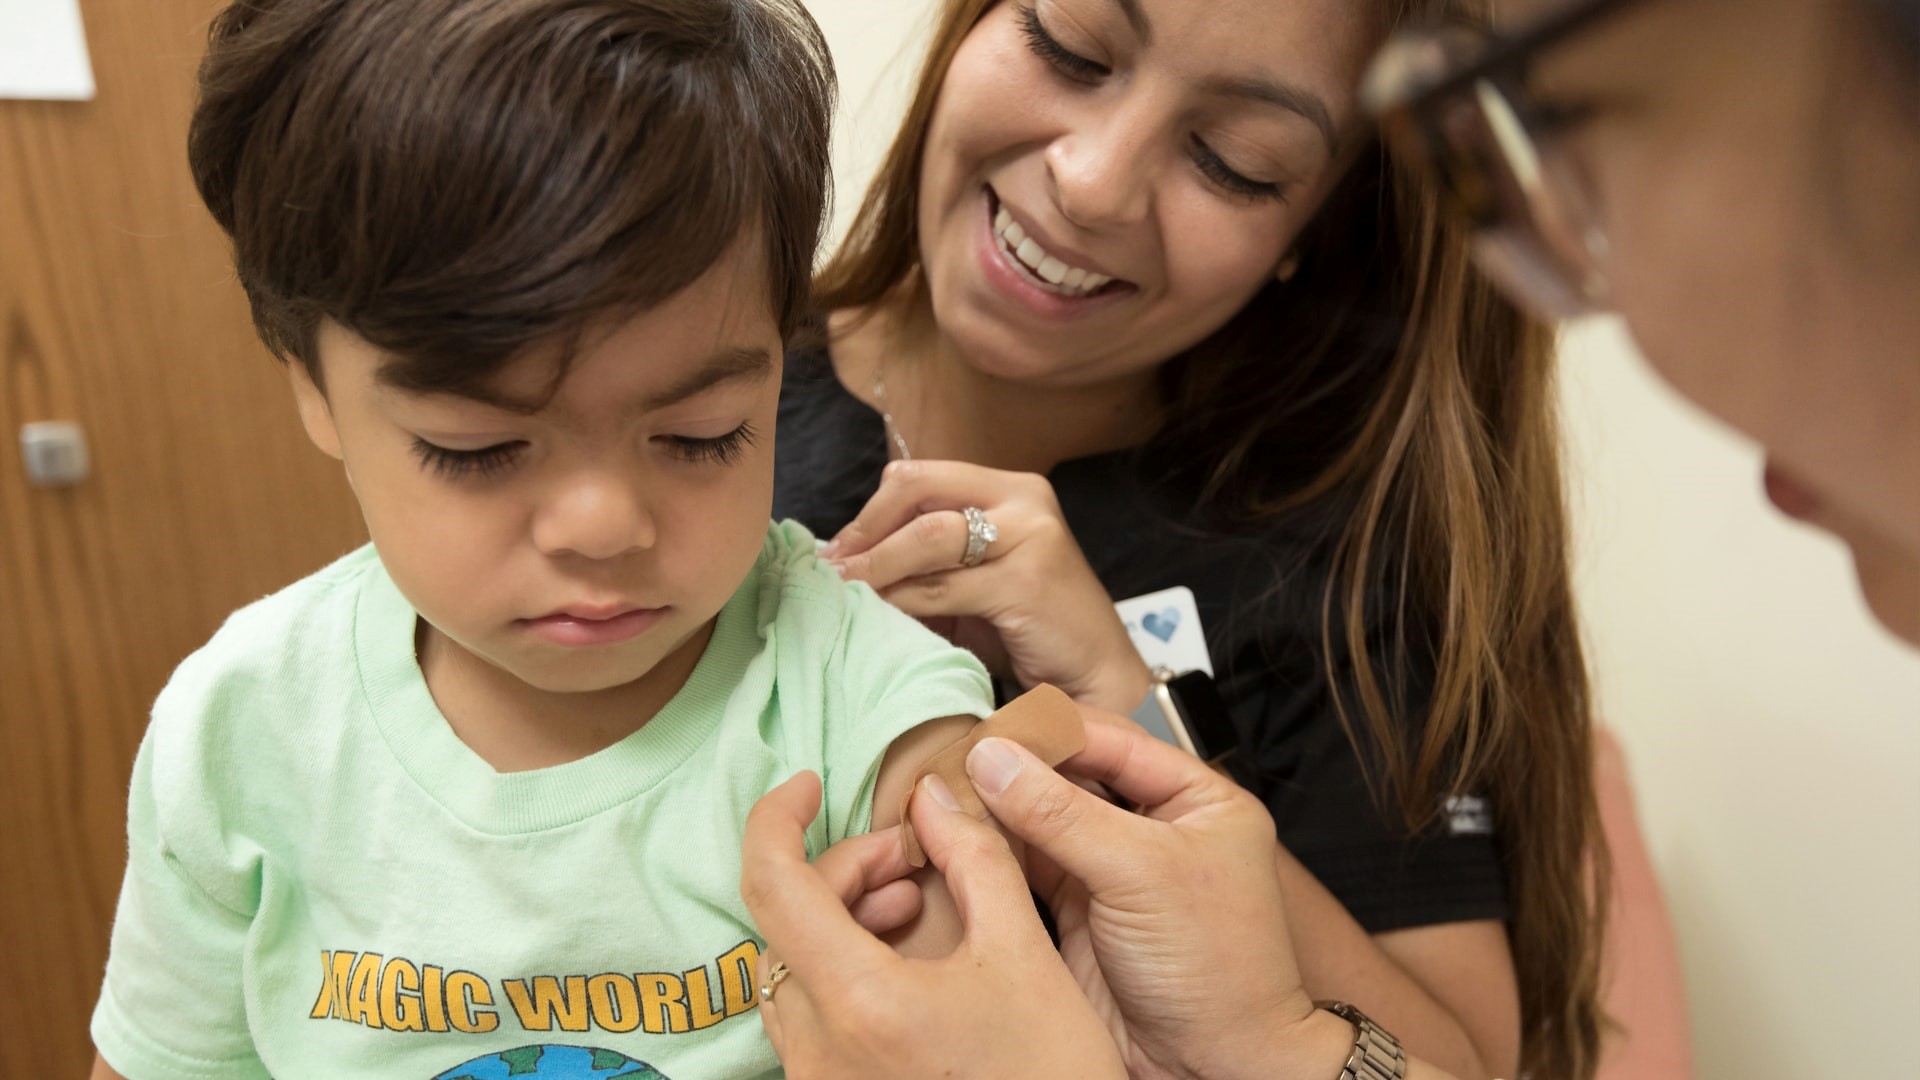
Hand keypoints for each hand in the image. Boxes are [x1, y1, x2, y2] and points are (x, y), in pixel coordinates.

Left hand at [739, 771, 1124, 1079]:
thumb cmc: (1053, 1078)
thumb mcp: (1025, 954)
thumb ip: (975, 859)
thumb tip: (935, 797)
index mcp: (861, 1004)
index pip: (772, 885)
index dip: (776, 819)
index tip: (805, 785)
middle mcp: (819, 1052)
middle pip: (786, 924)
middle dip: (844, 871)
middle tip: (913, 861)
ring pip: (792, 970)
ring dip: (842, 920)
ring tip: (915, 906)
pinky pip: (808, 1016)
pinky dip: (842, 969)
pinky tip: (903, 963)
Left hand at [824, 459, 1151, 712]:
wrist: (1095, 675)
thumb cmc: (1029, 630)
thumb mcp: (972, 583)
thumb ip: (926, 562)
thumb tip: (845, 561)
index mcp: (1009, 488)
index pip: (919, 477)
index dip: (870, 512)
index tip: (838, 550)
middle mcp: (1023, 498)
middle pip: (917, 492)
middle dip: (865, 532)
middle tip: (832, 570)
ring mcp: (1030, 535)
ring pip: (926, 537)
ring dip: (875, 567)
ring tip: (844, 592)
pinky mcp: (1028, 580)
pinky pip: (941, 587)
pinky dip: (901, 600)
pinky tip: (880, 616)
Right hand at [964, 713, 1331, 1079]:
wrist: (1215, 1066)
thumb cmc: (1220, 972)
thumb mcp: (1141, 873)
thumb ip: (1063, 813)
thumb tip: (996, 759)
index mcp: (1199, 800)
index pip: (1114, 741)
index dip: (1051, 732)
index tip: (991, 728)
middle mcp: (1157, 828)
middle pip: (1074, 777)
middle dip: (1017, 769)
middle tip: (958, 758)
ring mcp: (1116, 871)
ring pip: (1044, 821)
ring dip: (998, 810)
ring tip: (947, 792)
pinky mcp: (1081, 912)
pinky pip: (1029, 867)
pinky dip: (994, 853)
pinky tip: (959, 836)